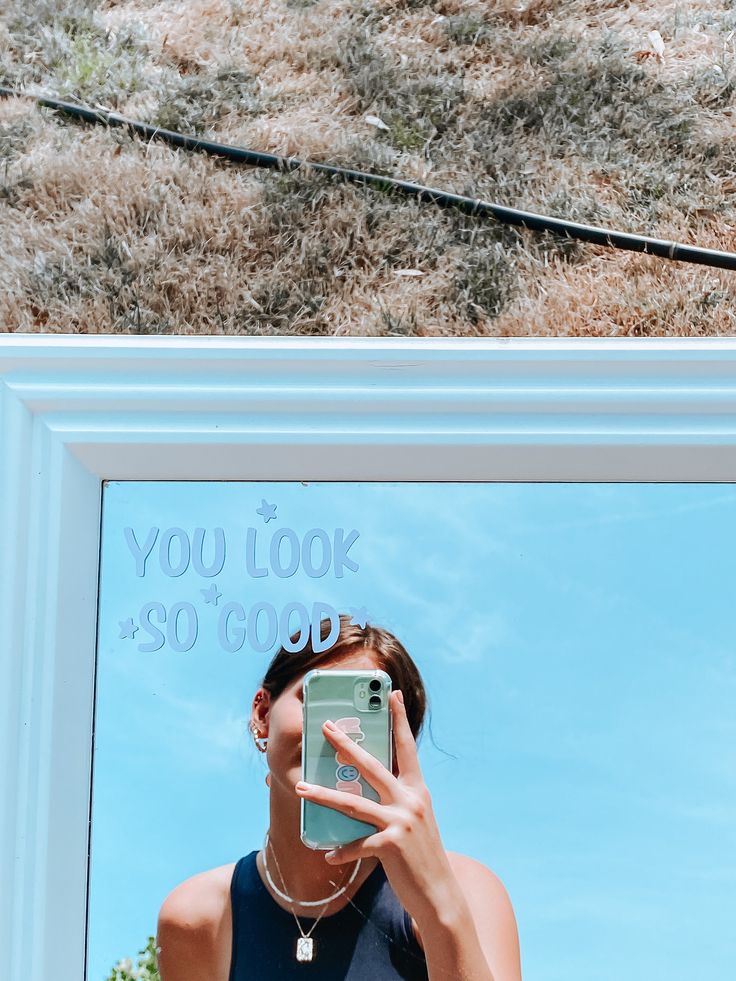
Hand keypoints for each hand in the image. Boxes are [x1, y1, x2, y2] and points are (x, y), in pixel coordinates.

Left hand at [294, 690, 460, 927]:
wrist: (440, 893)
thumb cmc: (422, 855)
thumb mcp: (415, 820)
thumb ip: (396, 801)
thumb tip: (363, 790)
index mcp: (417, 790)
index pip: (406, 747)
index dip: (399, 720)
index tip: (392, 694)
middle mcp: (410, 800)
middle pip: (371, 766)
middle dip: (346, 745)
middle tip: (326, 728)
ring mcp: (401, 822)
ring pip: (353, 804)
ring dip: (323, 796)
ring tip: (301, 789)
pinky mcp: (392, 845)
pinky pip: (357, 844)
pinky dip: (341, 850)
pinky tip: (329, 855)